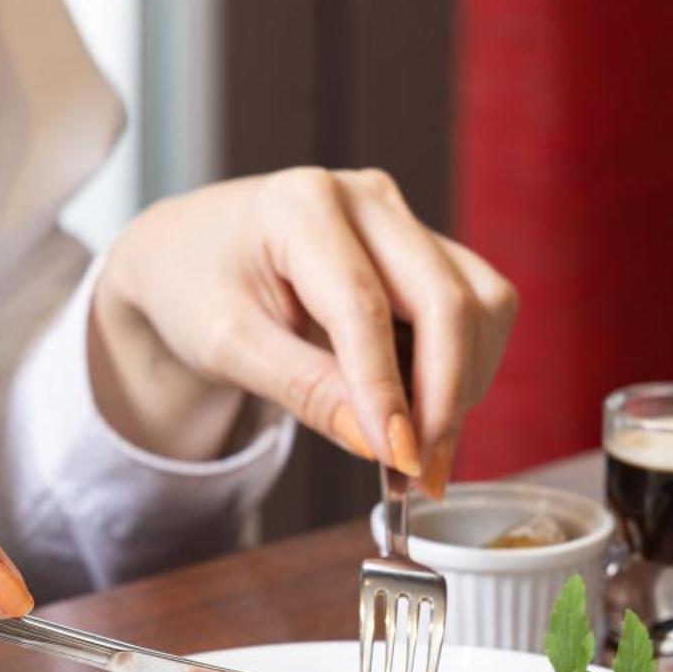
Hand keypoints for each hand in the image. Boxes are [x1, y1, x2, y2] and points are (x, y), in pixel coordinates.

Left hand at [89, 168, 517, 490]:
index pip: (366, 307)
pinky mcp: (427, 246)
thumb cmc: (197, 288)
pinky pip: (480, 306)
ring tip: (417, 443)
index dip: (387, 390)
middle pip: (445, 301)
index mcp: (303, 206)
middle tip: (423, 472)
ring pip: (480, 303)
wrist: (191, 253)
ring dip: (464, 383)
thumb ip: (304, 389)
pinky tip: (421, 402)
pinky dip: (466, 364)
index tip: (399, 460)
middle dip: (444, 397)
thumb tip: (378, 443)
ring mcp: (404, 218)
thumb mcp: (228, 346)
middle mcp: (366, 198)